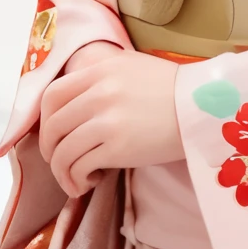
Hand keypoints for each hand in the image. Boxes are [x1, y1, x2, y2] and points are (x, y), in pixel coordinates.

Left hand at [37, 44, 181, 194]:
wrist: (203, 106)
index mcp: (100, 71)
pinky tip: (93, 180)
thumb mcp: (131, 68)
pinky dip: (79, 179)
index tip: (54, 135)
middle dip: (50, 152)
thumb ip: (100, 78)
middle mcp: (98, 93)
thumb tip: (74, 103)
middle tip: (61, 163)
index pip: (51, 96)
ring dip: (63, 173)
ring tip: (76, 180)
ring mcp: (107, 121)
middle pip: (53, 127)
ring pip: (63, 152)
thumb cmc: (171, 89)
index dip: (44, 121)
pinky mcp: (119, 148)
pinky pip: (81, 168)